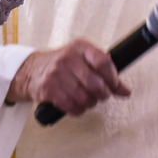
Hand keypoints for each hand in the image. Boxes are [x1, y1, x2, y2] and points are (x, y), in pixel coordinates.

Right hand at [6, 39, 131, 114]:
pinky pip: (72, 106)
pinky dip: (78, 110)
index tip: (115, 86)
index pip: (103, 62)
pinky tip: (77, 105)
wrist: (32, 70)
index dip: (113, 78)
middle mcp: (68, 58)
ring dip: (90, 104)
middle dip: (103, 94)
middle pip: (95, 84)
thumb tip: (125, 91)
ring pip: (84, 98)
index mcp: (80, 47)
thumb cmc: (63, 65)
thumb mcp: (83, 60)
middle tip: (102, 95)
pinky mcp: (49, 89)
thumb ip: (105, 72)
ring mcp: (57, 73)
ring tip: (88, 100)